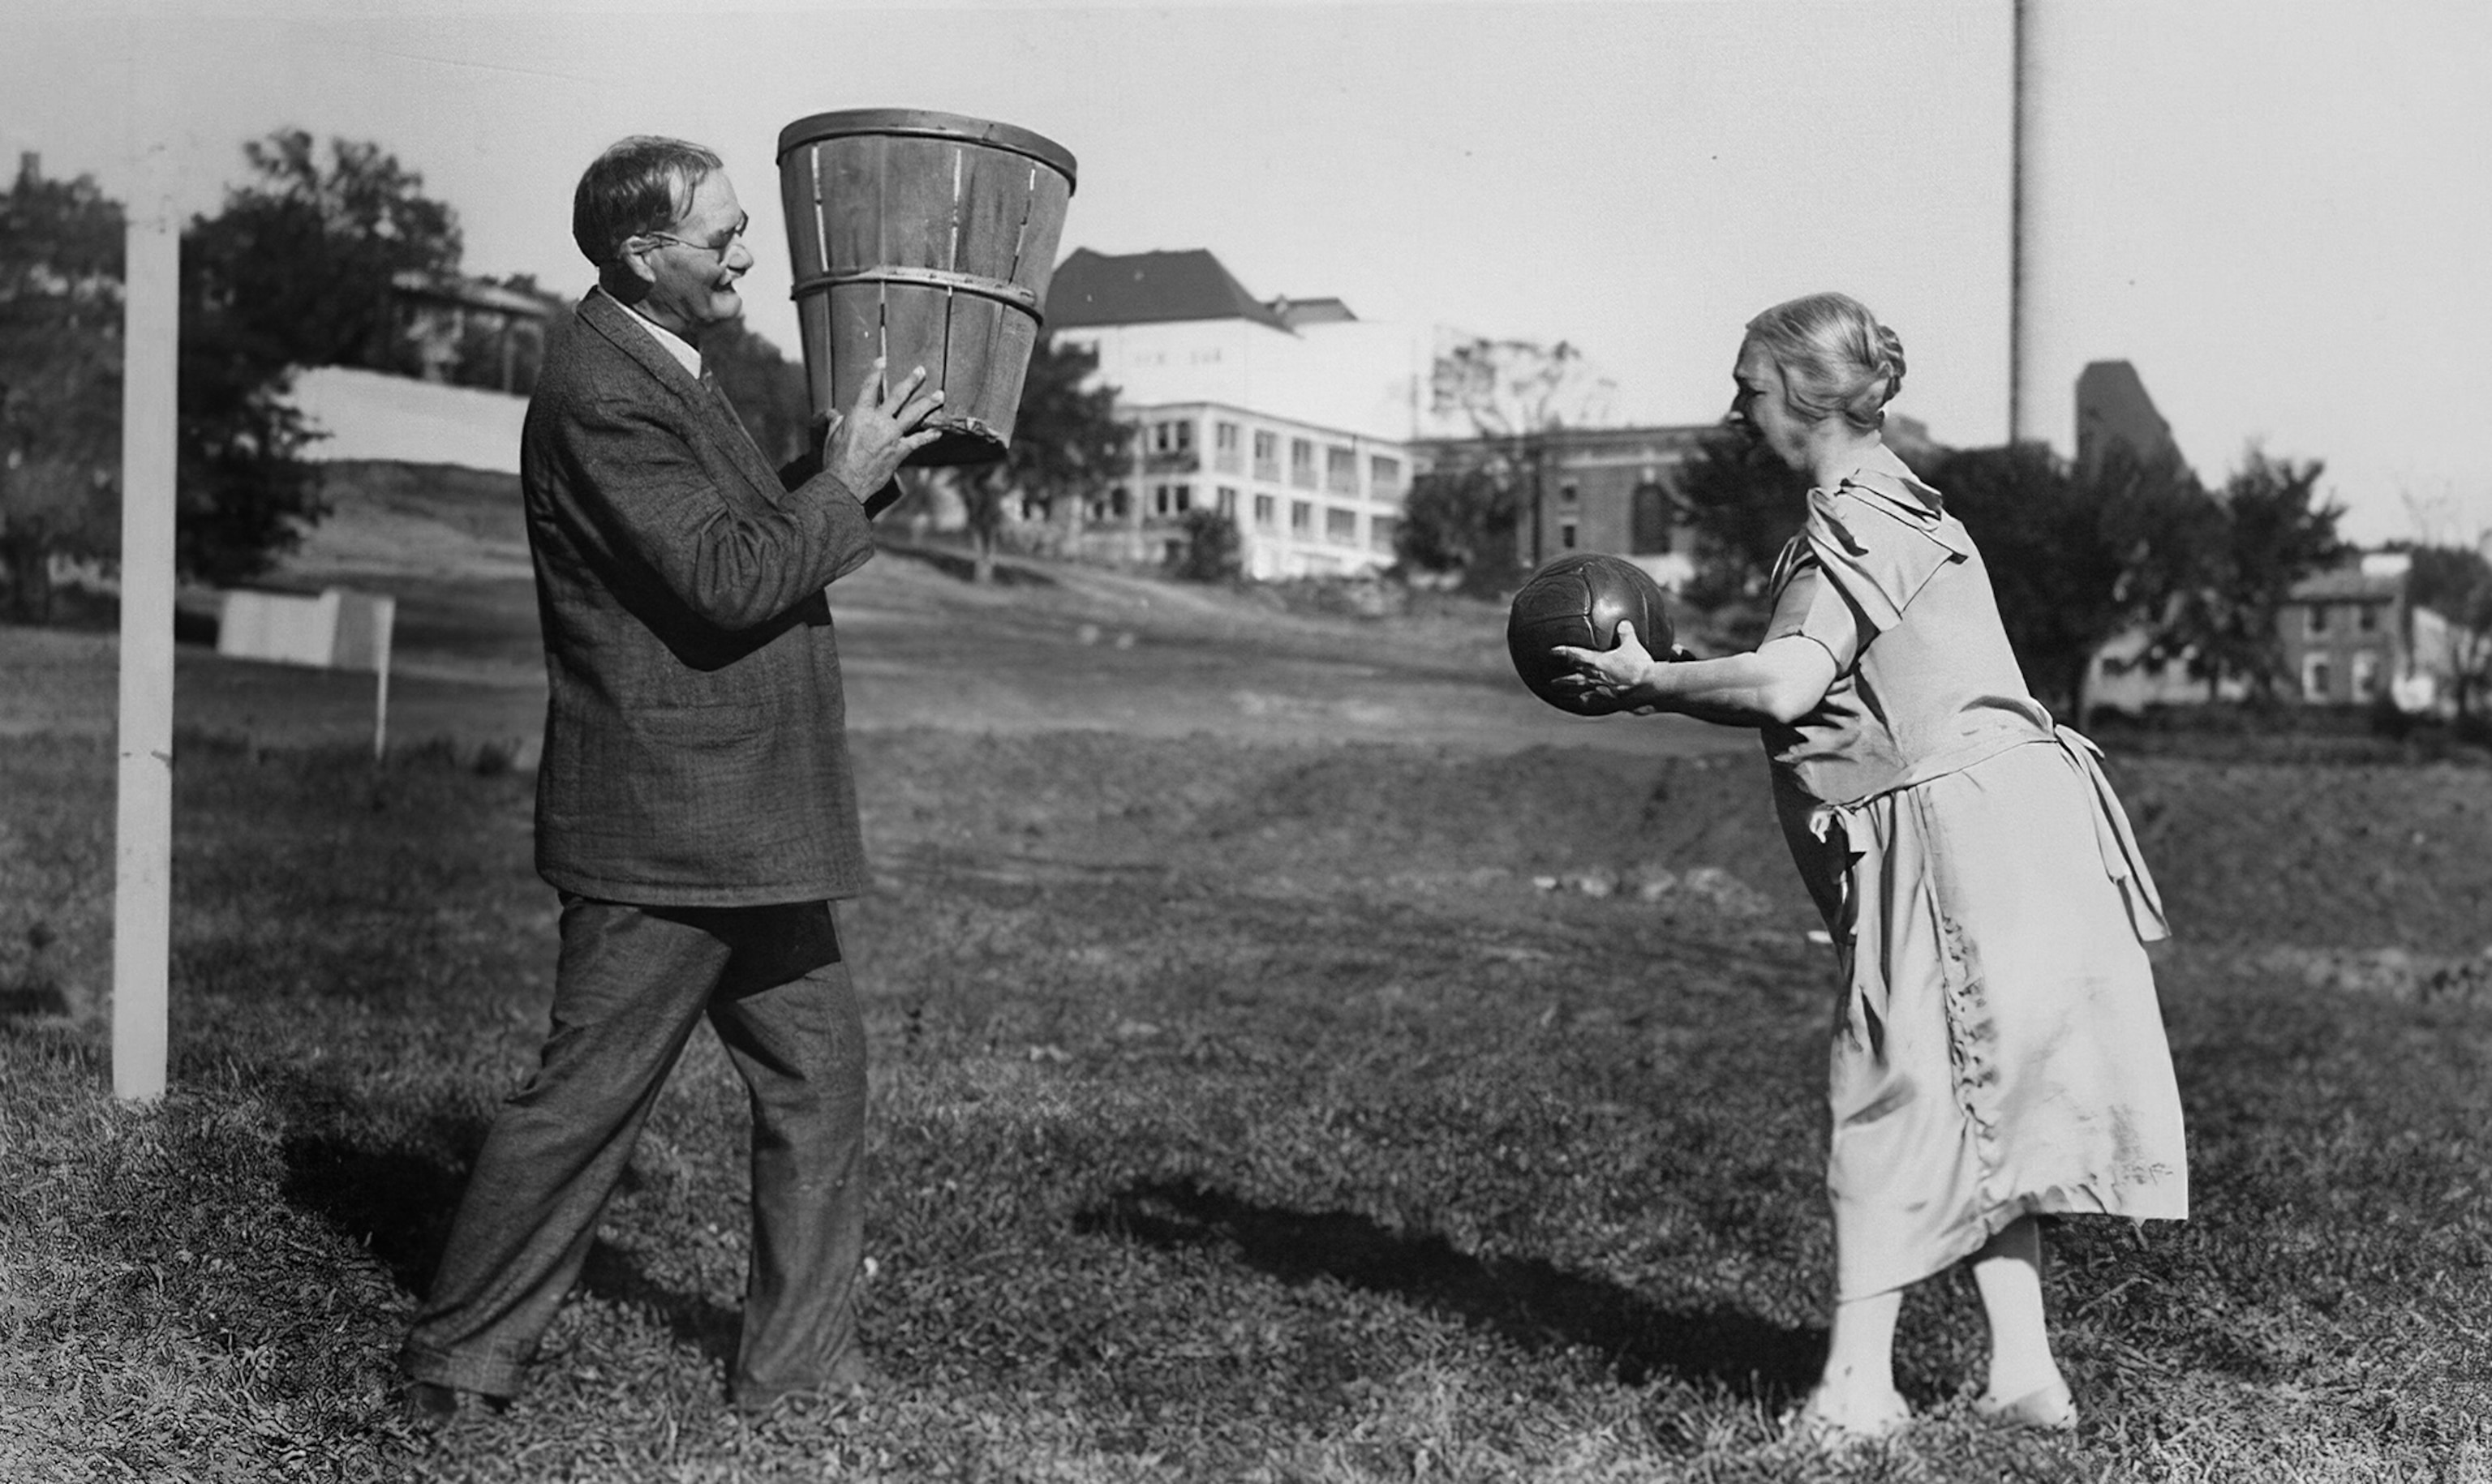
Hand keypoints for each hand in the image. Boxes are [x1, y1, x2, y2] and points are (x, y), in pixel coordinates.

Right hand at [819, 360, 943, 497]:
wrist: (846, 483)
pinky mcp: (900, 451)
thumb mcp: (832, 436)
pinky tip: (937, 432)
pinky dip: (928, 436)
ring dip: (928, 403)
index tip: (882, 361)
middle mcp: (879, 421)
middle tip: (921, 371)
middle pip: (898, 396)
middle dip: (911, 381)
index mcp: (860, 414)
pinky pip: (918, 441)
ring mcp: (892, 435)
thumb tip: (837, 416)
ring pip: (914, 414)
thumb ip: (838, 423)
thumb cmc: (836, 460)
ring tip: (940, 395)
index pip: (869, 387)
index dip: (876, 372)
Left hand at [1549, 618, 1659, 712]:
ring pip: (1582, 692)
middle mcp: (1596, 678)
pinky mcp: (1611, 702)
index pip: (1576, 655)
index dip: (1563, 652)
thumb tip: (1623, 623)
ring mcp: (1602, 692)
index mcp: (1597, 663)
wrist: (1649, 687)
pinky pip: (1597, 702)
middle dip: (1562, 680)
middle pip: (1574, 679)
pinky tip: (1585, 702)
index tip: (1552, 651)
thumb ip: (1626, 633)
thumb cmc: (1639, 666)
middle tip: (1551, 682)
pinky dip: (1589, 701)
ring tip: (1563, 695)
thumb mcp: (1633, 645)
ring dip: (1571, 693)